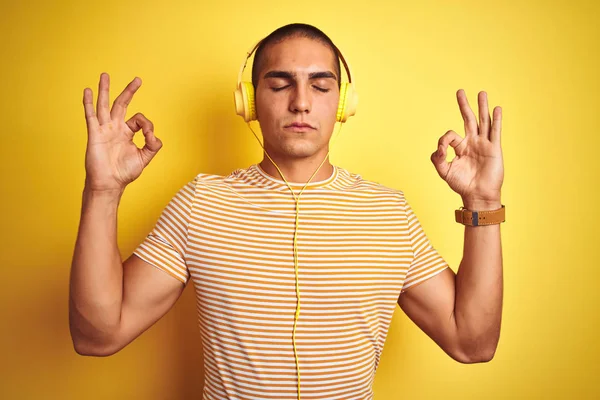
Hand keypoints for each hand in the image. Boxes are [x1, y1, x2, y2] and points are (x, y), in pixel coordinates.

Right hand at [83, 72, 161, 192]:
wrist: (109, 183)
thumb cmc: (124, 173)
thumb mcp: (145, 157)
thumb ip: (153, 145)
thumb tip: (153, 133)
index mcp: (127, 133)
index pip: (139, 119)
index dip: (147, 125)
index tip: (149, 135)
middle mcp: (115, 128)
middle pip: (122, 104)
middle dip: (129, 91)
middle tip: (138, 79)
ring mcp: (104, 129)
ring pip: (104, 105)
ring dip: (105, 89)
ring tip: (105, 75)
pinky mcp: (94, 134)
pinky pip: (90, 115)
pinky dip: (88, 103)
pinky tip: (87, 90)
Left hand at [431, 89, 503, 209]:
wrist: (478, 195)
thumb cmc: (462, 185)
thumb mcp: (444, 172)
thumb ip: (437, 159)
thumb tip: (439, 148)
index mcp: (460, 147)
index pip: (450, 135)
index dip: (444, 140)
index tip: (443, 152)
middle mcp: (472, 142)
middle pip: (468, 119)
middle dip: (464, 106)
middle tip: (460, 91)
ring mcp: (484, 144)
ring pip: (483, 121)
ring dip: (482, 107)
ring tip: (481, 93)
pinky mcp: (494, 148)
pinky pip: (495, 131)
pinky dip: (496, 119)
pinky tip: (497, 108)